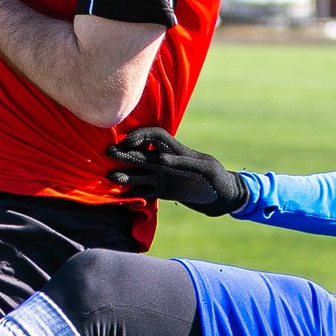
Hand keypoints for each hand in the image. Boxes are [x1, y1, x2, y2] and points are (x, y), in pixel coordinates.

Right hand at [106, 126, 248, 214]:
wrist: (227, 199)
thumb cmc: (219, 180)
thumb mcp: (204, 170)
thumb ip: (182, 163)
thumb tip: (160, 159)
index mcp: (177, 151)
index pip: (155, 136)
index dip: (140, 136)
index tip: (128, 143)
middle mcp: (168, 162)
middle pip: (142, 154)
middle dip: (125, 154)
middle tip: (107, 154)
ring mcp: (165, 177)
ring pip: (140, 174)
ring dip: (126, 175)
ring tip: (110, 178)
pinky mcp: (165, 192)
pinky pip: (145, 192)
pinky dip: (133, 194)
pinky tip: (120, 197)